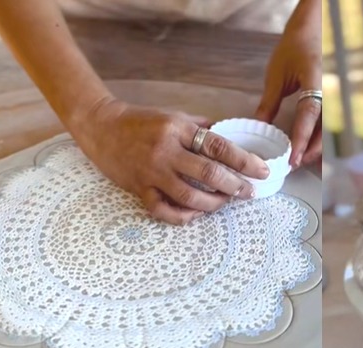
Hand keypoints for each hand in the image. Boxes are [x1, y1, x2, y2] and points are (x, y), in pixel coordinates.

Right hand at [73, 98, 269, 224]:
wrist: (101, 127)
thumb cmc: (140, 121)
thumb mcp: (174, 116)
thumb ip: (201, 127)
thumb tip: (230, 136)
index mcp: (178, 129)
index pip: (218, 146)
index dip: (244, 160)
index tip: (261, 170)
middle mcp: (166, 150)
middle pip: (208, 173)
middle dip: (234, 185)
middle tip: (248, 191)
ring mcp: (152, 172)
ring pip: (189, 196)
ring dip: (213, 204)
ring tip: (225, 202)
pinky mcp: (139, 188)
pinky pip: (163, 210)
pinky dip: (182, 216)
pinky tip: (195, 215)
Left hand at [255, 0, 321, 167]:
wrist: (313, 30)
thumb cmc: (295, 47)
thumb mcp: (277, 74)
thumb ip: (269, 102)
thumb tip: (259, 125)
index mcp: (315, 81)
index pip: (309, 114)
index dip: (302, 138)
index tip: (293, 157)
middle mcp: (329, 91)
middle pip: (324, 128)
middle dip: (311, 150)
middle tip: (294, 165)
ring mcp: (333, 96)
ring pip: (328, 129)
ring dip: (315, 147)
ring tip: (299, 161)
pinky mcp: (332, 101)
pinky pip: (327, 124)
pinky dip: (318, 139)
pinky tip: (309, 149)